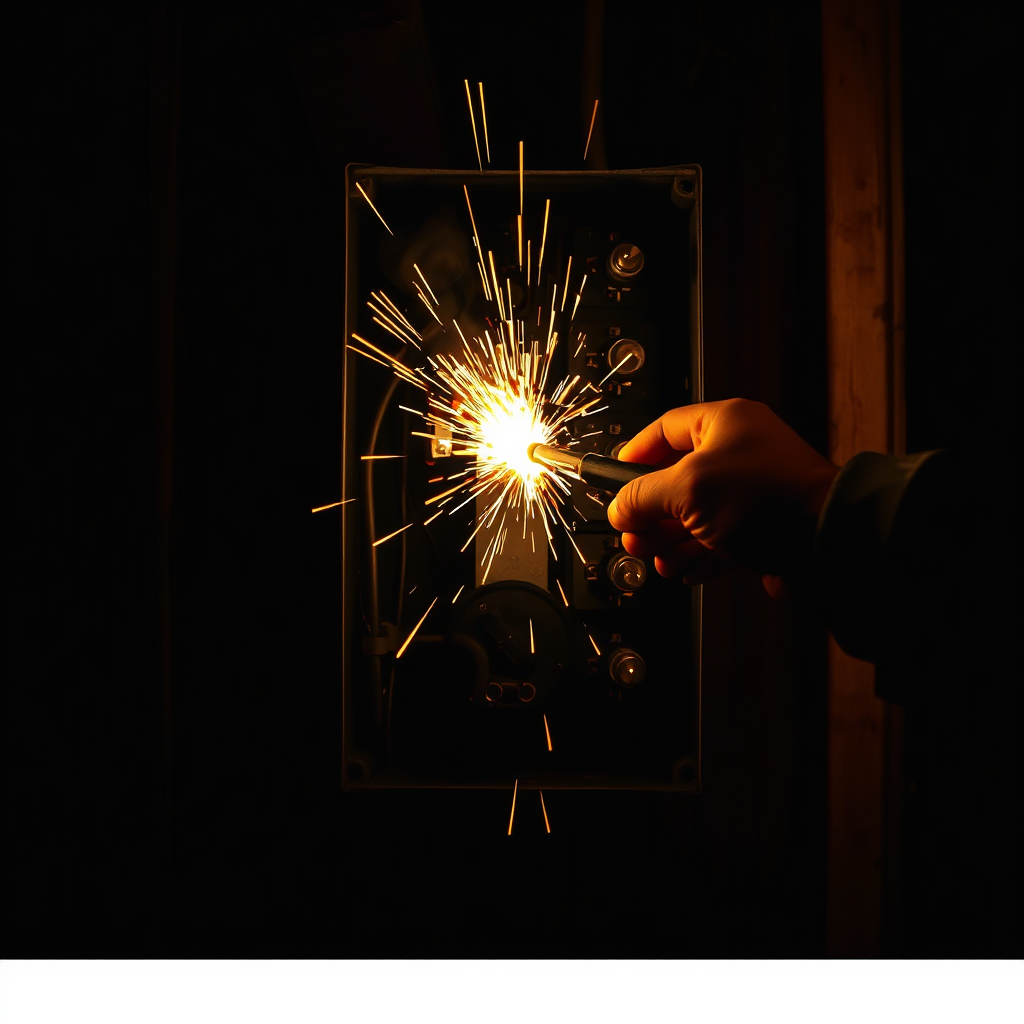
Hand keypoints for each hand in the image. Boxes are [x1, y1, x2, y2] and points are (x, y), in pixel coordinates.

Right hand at [606, 399, 839, 599]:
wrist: (826, 542)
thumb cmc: (770, 498)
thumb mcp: (687, 488)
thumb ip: (641, 496)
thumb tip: (618, 508)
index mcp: (725, 424)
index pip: (665, 429)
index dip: (635, 453)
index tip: (614, 476)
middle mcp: (739, 454)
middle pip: (674, 480)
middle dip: (649, 512)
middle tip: (632, 531)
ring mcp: (751, 494)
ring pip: (693, 516)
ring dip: (668, 541)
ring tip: (655, 557)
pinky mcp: (760, 529)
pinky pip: (716, 541)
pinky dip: (695, 557)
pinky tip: (682, 570)